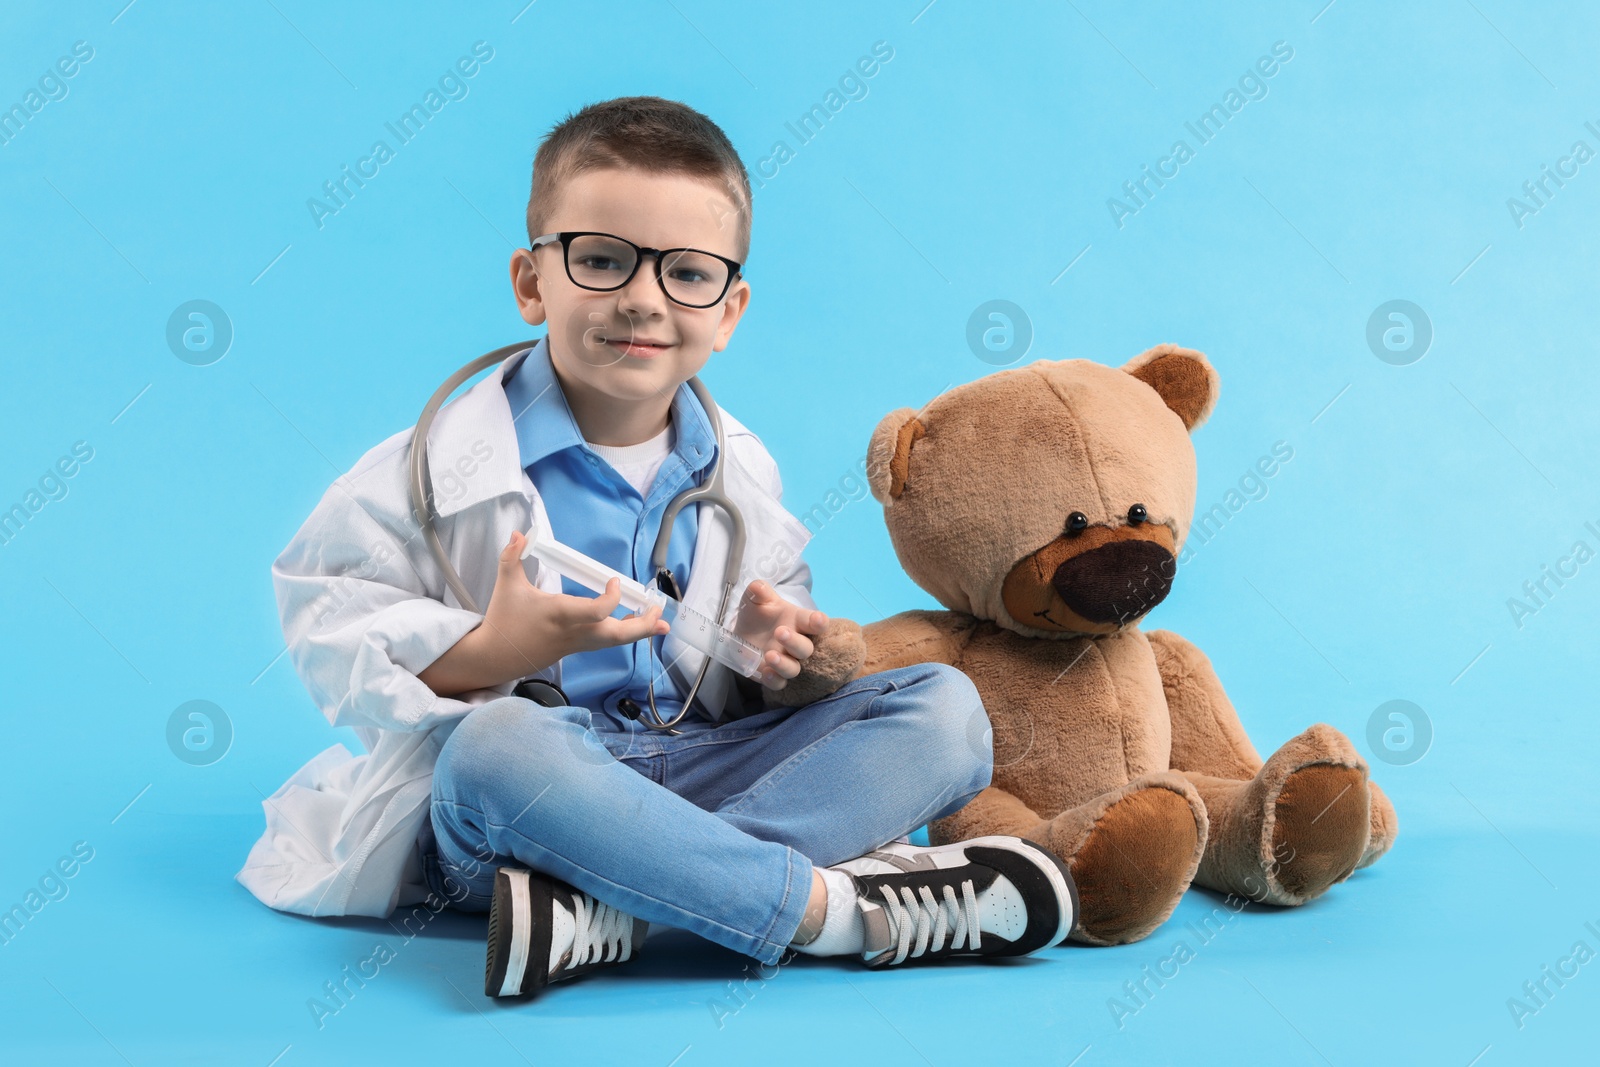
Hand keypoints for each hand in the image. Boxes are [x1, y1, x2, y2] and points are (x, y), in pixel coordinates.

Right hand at [421, 531, 669, 697]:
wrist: (496, 656)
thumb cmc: (504, 620)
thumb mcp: (506, 585)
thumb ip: (512, 557)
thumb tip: (518, 534)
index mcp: (560, 614)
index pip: (596, 612)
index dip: (612, 599)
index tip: (615, 581)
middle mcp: (574, 632)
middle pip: (616, 635)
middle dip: (641, 625)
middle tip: (658, 612)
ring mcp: (578, 643)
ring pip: (614, 642)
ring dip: (638, 631)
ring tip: (658, 621)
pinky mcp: (577, 648)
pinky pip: (606, 643)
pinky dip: (623, 634)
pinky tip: (635, 624)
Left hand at [732, 579, 828, 690]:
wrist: (742, 632)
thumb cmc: (758, 613)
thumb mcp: (756, 598)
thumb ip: (759, 591)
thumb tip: (758, 587)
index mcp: (797, 621)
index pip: (814, 622)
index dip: (818, 622)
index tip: (818, 620)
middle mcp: (795, 642)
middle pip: (805, 648)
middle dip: (795, 642)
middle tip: (781, 632)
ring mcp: (785, 660)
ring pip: (793, 668)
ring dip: (784, 664)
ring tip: (770, 655)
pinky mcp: (772, 675)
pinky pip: (778, 683)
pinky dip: (774, 680)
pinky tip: (765, 673)